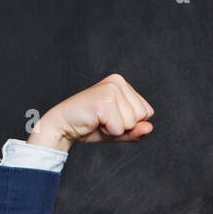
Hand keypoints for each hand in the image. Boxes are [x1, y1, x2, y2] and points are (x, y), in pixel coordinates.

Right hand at [28, 74, 154, 149]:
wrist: (62, 127)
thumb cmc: (89, 126)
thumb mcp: (118, 130)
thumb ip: (136, 131)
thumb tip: (150, 127)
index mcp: (122, 84)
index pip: (147, 112)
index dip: (130, 123)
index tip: (110, 118)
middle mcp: (118, 82)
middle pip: (142, 116)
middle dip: (124, 126)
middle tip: (103, 120)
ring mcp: (111, 90)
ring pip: (132, 122)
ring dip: (115, 129)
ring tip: (98, 120)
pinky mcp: (104, 102)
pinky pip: (119, 128)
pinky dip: (108, 132)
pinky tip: (94, 122)